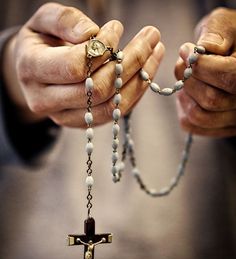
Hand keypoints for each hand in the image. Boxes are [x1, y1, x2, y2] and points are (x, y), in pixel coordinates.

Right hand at [3, 2, 163, 126]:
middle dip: (131, 61)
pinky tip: (147, 72)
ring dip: (140, 79)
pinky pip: (114, 113)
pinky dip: (135, 93)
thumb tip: (93, 35)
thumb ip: (65, 20)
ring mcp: (65, 117)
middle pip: (98, 89)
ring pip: (110, 106)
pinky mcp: (83, 123)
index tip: (118, 27)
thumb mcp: (45, 20)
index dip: (103, 48)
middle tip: (151, 37)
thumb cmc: (42, 41)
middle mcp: (45, 100)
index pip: (75, 66)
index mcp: (32, 70)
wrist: (33, 70)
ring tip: (156, 51)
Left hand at [175, 8, 235, 136]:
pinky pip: (192, 125)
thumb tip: (205, 48)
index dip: (202, 66)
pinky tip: (188, 93)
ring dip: (184, 94)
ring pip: (199, 116)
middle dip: (189, 79)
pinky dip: (183, 108)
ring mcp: (234, 118)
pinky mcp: (220, 127)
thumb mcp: (227, 24)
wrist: (232, 54)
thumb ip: (218, 33)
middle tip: (184, 64)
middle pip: (211, 100)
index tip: (186, 50)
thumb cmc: (230, 38)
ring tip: (186, 78)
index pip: (230, 78)